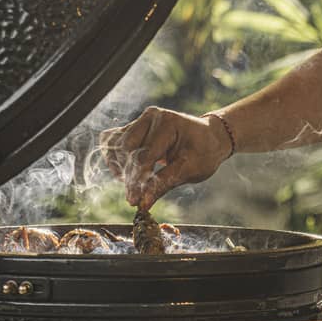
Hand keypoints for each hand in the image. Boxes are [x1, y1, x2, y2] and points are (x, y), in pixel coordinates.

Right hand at [99, 107, 231, 208]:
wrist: (209, 139)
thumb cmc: (204, 152)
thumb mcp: (190, 170)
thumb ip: (164, 184)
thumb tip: (142, 204)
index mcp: (168, 123)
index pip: (144, 155)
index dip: (138, 180)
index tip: (134, 201)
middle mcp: (151, 117)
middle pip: (127, 150)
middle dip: (129, 176)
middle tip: (134, 198)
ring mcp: (140, 120)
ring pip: (116, 146)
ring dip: (121, 168)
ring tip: (133, 185)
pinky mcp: (132, 127)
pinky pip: (112, 142)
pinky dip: (114, 159)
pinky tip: (124, 173)